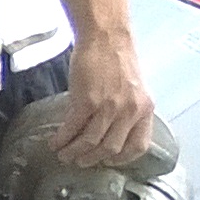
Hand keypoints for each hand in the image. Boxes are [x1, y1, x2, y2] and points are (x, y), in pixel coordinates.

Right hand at [54, 34, 155, 168]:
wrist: (106, 37)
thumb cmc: (117, 59)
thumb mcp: (132, 89)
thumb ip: (125, 111)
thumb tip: (109, 131)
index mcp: (144, 109)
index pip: (138, 146)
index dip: (120, 159)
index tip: (107, 161)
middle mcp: (130, 111)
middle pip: (110, 148)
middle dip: (91, 159)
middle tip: (78, 161)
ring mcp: (109, 107)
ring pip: (90, 142)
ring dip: (74, 152)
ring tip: (63, 154)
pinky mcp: (87, 100)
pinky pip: (73, 128)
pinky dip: (62, 138)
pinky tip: (55, 141)